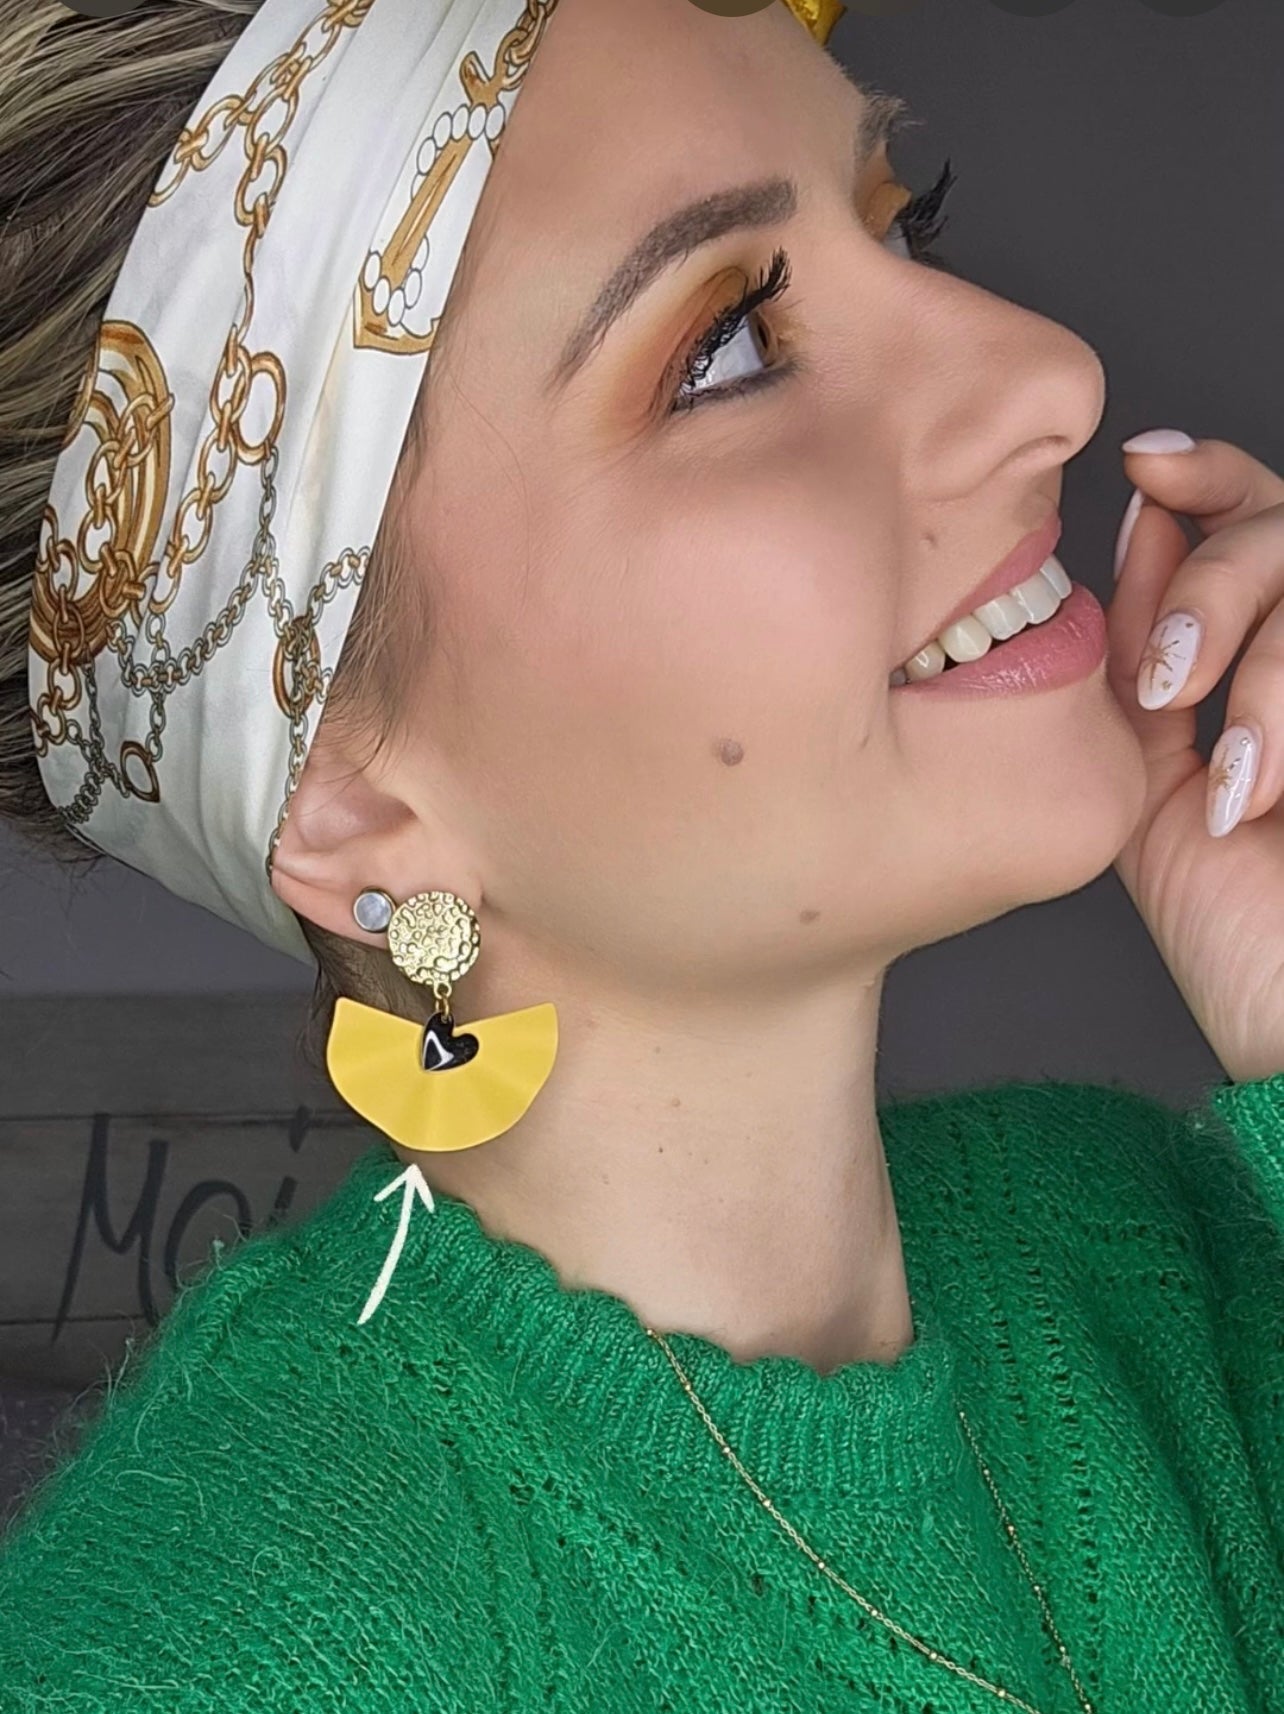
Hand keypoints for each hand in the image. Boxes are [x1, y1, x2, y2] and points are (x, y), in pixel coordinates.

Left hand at [1107, 431, 1283, 1084]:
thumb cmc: (1242, 931)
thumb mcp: (1161, 784)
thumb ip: (1151, 664)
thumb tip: (1138, 536)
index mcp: (1271, 661)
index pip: (1256, 513)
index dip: (1208, 471)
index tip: (1142, 469)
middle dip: (1219, 586)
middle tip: (1169, 682)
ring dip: (1269, 671)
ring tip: (1236, 780)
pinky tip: (1262, 800)